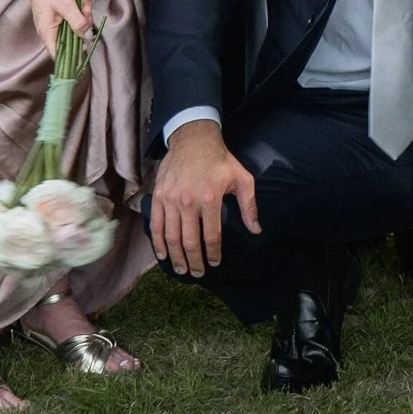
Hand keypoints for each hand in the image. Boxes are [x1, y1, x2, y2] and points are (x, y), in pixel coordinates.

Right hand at [15, 0, 93, 47]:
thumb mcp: (66, 5)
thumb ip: (77, 23)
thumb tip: (87, 37)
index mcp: (47, 32)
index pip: (59, 54)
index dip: (73, 56)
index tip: (86, 49)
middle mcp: (50, 29)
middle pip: (72, 38)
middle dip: (84, 25)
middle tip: (88, 11)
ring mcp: (55, 19)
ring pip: (75, 24)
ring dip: (84, 12)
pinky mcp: (60, 10)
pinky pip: (74, 13)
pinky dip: (80, 5)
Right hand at [150, 120, 259, 275]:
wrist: (193, 139)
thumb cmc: (220, 160)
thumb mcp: (242, 178)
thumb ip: (249, 205)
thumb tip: (256, 230)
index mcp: (210, 198)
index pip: (212, 236)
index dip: (213, 254)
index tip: (215, 263)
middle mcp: (188, 201)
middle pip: (189, 242)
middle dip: (194, 262)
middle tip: (198, 274)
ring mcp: (170, 200)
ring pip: (171, 237)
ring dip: (176, 258)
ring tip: (182, 270)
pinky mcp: (159, 197)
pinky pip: (157, 225)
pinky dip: (158, 243)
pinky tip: (162, 254)